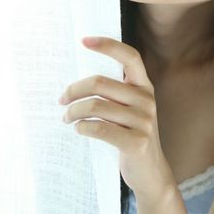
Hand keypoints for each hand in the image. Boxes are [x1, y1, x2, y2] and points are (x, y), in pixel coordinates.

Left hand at [59, 36, 173, 199]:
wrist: (151, 173)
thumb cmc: (132, 135)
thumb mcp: (131, 109)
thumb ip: (116, 92)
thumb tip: (79, 82)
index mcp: (144, 86)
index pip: (130, 56)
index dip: (108, 45)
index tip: (83, 40)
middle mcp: (147, 100)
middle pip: (100, 83)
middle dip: (74, 90)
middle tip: (62, 100)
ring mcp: (144, 121)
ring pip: (95, 106)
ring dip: (73, 112)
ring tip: (66, 118)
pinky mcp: (137, 142)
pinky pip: (99, 128)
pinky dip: (83, 127)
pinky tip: (79, 129)